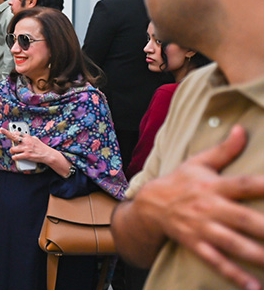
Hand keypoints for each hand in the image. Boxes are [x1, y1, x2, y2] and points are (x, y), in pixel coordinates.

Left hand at [0, 126, 54, 164]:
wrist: (47, 155)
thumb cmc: (41, 147)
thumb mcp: (35, 139)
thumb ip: (28, 138)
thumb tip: (24, 136)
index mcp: (28, 137)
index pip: (18, 132)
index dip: (11, 132)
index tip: (6, 130)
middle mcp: (26, 142)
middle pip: (14, 136)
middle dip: (6, 133)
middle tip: (1, 130)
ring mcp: (26, 148)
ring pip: (12, 149)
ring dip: (12, 151)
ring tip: (13, 152)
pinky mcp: (26, 155)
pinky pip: (16, 156)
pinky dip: (14, 157)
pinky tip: (15, 157)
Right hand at [132, 125, 263, 289]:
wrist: (149, 205)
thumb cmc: (180, 182)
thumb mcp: (198, 163)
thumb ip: (224, 150)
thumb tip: (242, 128)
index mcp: (213, 185)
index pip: (244, 183)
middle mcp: (209, 207)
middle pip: (243, 218)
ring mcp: (202, 228)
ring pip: (233, 243)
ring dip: (256, 254)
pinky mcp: (196, 245)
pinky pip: (217, 262)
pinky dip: (235, 276)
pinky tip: (254, 287)